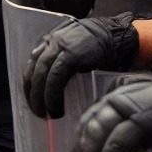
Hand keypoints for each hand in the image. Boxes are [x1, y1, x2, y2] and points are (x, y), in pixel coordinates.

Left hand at [23, 12, 139, 118]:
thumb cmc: (101, 48)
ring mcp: (59, 46)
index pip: (32, 65)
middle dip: (32, 94)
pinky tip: (56, 108)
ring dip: (41, 98)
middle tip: (37, 112)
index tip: (32, 100)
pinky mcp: (70, 55)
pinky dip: (52, 96)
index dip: (30, 85)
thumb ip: (59, 59)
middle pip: (33, 71)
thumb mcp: (75, 50)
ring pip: (41, 75)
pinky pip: (55, 79)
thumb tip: (44, 75)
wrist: (121, 37)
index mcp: (51, 41)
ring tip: (46, 114)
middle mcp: (52, 42)